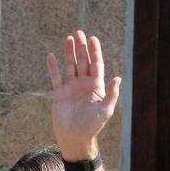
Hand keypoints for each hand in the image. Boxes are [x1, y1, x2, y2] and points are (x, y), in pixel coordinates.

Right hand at [45, 31, 120, 158]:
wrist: (75, 138)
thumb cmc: (92, 126)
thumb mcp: (105, 110)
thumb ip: (111, 94)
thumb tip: (118, 78)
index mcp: (96, 87)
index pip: (96, 65)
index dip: (95, 52)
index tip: (93, 39)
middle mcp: (84, 85)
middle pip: (83, 62)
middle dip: (82, 48)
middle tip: (79, 32)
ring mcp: (71, 88)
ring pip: (70, 66)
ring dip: (69, 52)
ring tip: (69, 38)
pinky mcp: (60, 94)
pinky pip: (56, 77)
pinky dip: (53, 67)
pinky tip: (51, 55)